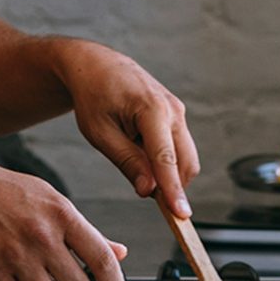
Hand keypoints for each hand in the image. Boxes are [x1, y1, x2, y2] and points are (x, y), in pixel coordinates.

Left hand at [53, 40, 199, 216]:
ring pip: (185, 157)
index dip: (174, 190)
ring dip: (167, 173)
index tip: (181, 215)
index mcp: (151, 110)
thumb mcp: (100, 133)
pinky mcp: (177, 115)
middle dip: (172, 186)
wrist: (97, 65)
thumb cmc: (93, 96)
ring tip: (134, 162)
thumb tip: (149, 190)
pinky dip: (165, 161)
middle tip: (141, 190)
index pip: (166, 159)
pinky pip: (178, 147)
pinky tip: (140, 152)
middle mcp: (172, 109)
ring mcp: (178, 111)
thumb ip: (127, 161)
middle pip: (185, 162)